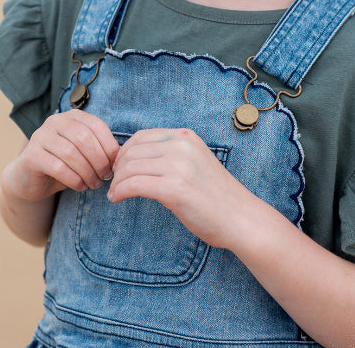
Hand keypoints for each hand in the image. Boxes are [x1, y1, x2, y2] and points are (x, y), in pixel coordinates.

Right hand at [2, 110, 119, 202]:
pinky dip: (73, 179)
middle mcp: (55, 121)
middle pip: (84, 138)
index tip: (114, 165)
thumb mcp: (84, 153)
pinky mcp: (31, 155)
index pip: (96, 126)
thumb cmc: (63, 164)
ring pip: (71, 153)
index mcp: (72, 116)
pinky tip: (80, 186)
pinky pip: (57, 167)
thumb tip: (121, 157)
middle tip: (104, 177)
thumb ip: (99, 149)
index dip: (109, 147)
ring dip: (87, 172)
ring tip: (93, 184)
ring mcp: (41, 136)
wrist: (29, 178)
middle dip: (99, 161)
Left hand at [108, 128, 243, 248]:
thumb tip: (132, 158)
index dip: (124, 152)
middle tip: (113, 182)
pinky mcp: (174, 189)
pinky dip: (121, 191)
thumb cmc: (215, 196)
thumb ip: (169, 155)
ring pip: (131, 167)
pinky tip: (117, 199)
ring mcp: (178, 166)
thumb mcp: (193, 162)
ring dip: (117, 182)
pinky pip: (134, 185)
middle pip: (133, 151)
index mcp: (184, 136)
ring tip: (115, 193)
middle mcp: (181, 146)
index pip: (141, 137)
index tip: (118, 168)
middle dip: (118, 168)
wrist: (241, 218)